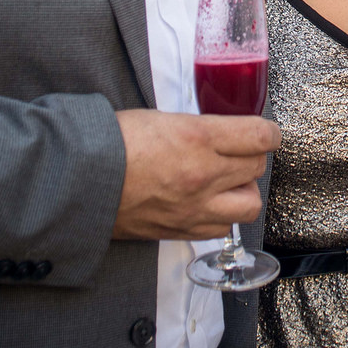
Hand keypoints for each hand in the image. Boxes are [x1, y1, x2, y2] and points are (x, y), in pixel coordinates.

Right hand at [112, 108, 279, 239]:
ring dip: (244, 191)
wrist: (79, 180)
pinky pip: (223, 228)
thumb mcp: (162, 118)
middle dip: (252, 157)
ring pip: (250, 204)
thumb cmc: (112, 142)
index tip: (266, 133)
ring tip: (228, 182)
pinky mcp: (182, 229)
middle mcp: (203, 174)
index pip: (259, 136)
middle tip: (238, 152)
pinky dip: (223, 216)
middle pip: (257, 167)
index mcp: (198, 137)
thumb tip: (222, 132)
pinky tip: (208, 203)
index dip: (269, 133)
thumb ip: (198, 127)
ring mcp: (195, 207)